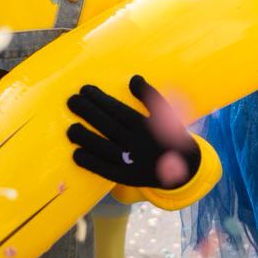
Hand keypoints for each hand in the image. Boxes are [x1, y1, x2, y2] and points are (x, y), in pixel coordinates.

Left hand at [66, 75, 201, 188]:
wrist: (187, 168)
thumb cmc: (171, 135)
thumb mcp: (168, 114)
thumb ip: (151, 96)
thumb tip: (134, 79)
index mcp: (149, 126)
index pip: (119, 110)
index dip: (100, 99)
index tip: (84, 89)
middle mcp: (140, 143)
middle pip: (109, 126)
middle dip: (88, 112)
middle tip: (71, 101)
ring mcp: (134, 162)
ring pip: (105, 148)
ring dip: (86, 138)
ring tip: (70, 129)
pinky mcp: (130, 178)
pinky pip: (108, 170)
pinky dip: (92, 163)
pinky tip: (77, 154)